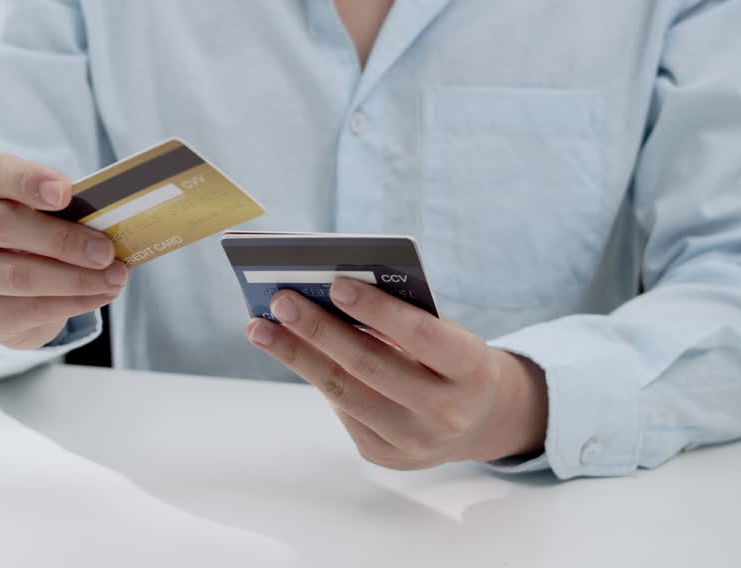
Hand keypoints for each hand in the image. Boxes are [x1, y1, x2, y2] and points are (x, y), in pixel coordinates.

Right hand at [0, 151, 127, 348]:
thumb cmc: (31, 217)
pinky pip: (30, 308)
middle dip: (62, 238)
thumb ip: (59, 198)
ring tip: (115, 275)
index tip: (65, 192)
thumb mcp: (38, 196)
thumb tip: (105, 213)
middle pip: (1, 225)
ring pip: (18, 274)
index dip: (26, 180)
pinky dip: (74, 301)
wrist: (12, 272)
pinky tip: (102, 294)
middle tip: (106, 249)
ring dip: (75, 277)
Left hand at [246, 278, 547, 468]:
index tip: (336, 283)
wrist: (480, 418)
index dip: (378, 310)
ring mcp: (414, 442)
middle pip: (370, 366)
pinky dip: (314, 375)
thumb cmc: (452, 358)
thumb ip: (402, 316)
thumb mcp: (447, 333)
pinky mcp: (385, 455)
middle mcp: (446, 412)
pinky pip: (342, 410)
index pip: (421, 334)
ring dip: (296, 355)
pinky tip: (288, 351)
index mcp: (473, 370)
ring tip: (261, 327)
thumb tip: (329, 295)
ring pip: (344, 393)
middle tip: (281, 300)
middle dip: (319, 330)